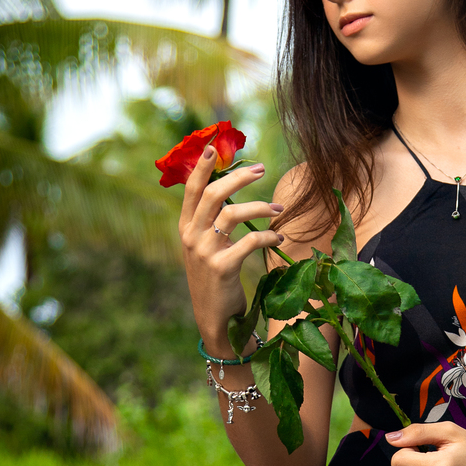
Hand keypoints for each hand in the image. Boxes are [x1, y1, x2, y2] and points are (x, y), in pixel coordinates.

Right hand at [179, 150, 284, 348]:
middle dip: (239, 177)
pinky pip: (249, 241)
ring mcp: (204, 251)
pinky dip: (268, 236)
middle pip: (212, 194)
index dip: (202, 167)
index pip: (191, 189)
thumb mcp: (206, 247)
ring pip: (232, 213)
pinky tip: (279, 238)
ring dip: (260, 206)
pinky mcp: (222, 267)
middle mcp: (191, 236)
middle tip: (261, 168)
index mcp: (186, 227)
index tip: (214, 147)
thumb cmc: (215, 278)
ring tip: (279, 209)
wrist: (213, 318)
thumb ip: (212, 221)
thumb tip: (231, 190)